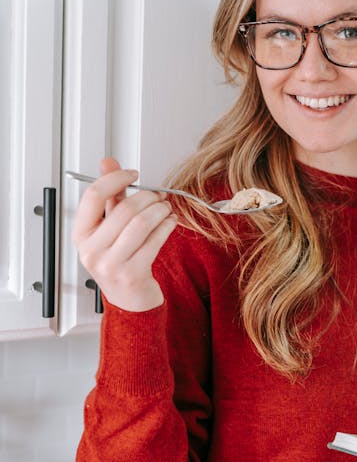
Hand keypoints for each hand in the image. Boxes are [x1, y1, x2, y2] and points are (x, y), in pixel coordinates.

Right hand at [71, 157, 177, 311]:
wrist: (129, 299)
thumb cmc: (118, 260)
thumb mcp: (108, 227)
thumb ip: (109, 195)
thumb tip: (108, 162)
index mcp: (81, 234)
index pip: (93, 196)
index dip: (116, 179)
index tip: (133, 174)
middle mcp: (91, 250)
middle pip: (123, 209)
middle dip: (147, 197)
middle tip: (158, 194)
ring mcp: (111, 264)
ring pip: (141, 223)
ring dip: (159, 210)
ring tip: (166, 207)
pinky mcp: (133, 273)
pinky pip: (154, 241)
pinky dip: (167, 226)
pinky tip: (170, 221)